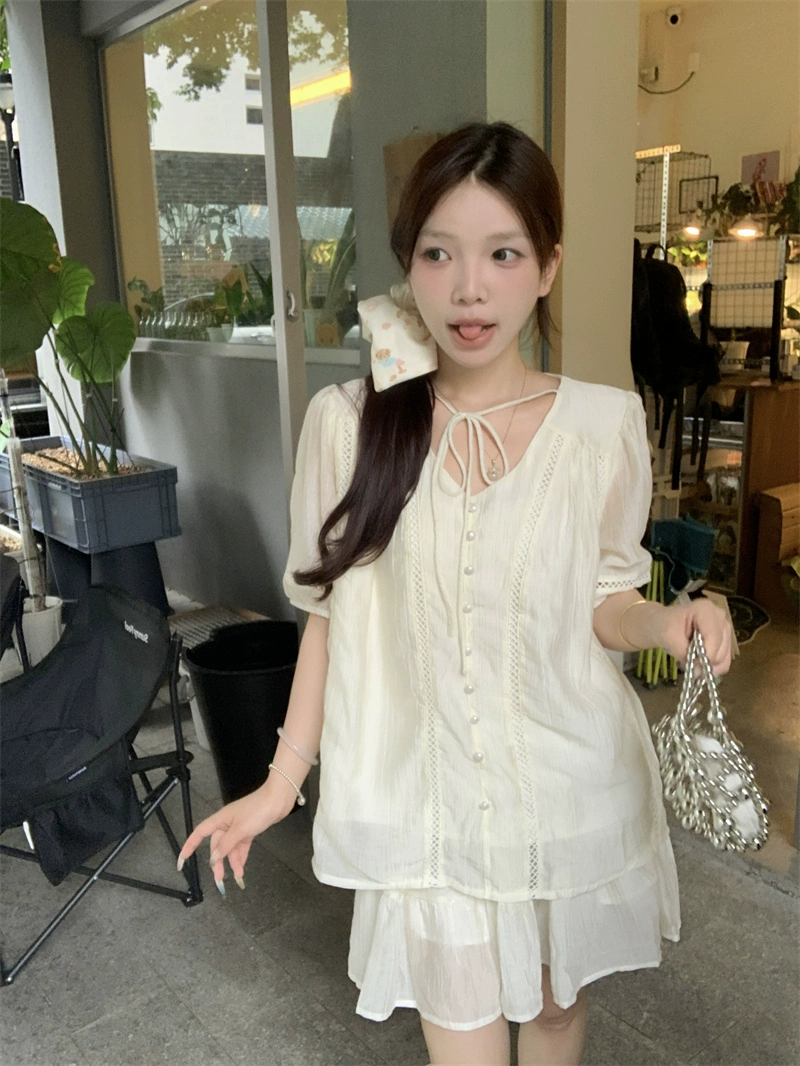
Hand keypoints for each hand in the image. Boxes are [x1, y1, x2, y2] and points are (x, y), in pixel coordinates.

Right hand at [177, 782, 294, 893]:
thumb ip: (226, 844)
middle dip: (217, 862)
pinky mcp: (249, 829)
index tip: (182, 862)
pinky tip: (241, 868)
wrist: (279, 799)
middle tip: (220, 879)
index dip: (189, 846)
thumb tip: (213, 858)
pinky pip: (241, 846)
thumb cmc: (258, 809)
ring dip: (232, 862)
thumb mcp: (240, 829)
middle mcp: (227, 824)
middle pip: (216, 845)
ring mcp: (239, 827)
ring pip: (230, 848)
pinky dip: (241, 857)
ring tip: (236, 877)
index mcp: (220, 820)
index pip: (199, 834)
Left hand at [658, 596, 732, 676]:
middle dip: (704, 661)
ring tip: (691, 659)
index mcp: (706, 610)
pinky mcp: (726, 641)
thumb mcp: (667, 635)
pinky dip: (711, 668)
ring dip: (707, 666)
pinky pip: (724, 662)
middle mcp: (720, 617)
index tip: (691, 663)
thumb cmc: (664, 625)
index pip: (714, 638)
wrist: (663, 624)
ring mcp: (725, 629)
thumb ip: (682, 650)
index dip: (705, 655)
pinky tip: (698, 663)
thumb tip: (698, 668)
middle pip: (721, 650)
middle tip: (687, 659)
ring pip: (723, 659)